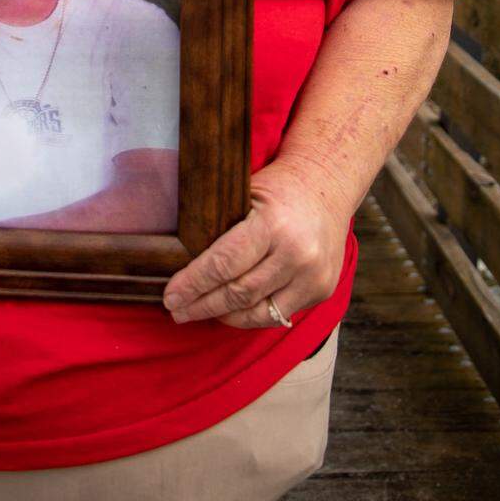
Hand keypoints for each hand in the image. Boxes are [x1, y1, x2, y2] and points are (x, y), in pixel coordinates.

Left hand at [162, 161, 349, 328]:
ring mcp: (313, 276)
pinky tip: (230, 313)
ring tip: (198, 313)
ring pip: (258, 312)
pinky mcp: (321, 290)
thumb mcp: (246, 192)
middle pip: (239, 293)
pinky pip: (278, 315)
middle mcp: (297, 254)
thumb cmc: (279, 186)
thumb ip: (222, 226)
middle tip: (176, 310)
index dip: (193, 284)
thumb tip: (178, 258)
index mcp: (273, 225)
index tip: (170, 296)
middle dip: (202, 305)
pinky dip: (251, 316)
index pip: (224, 264)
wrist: (328, 183)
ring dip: (223, 316)